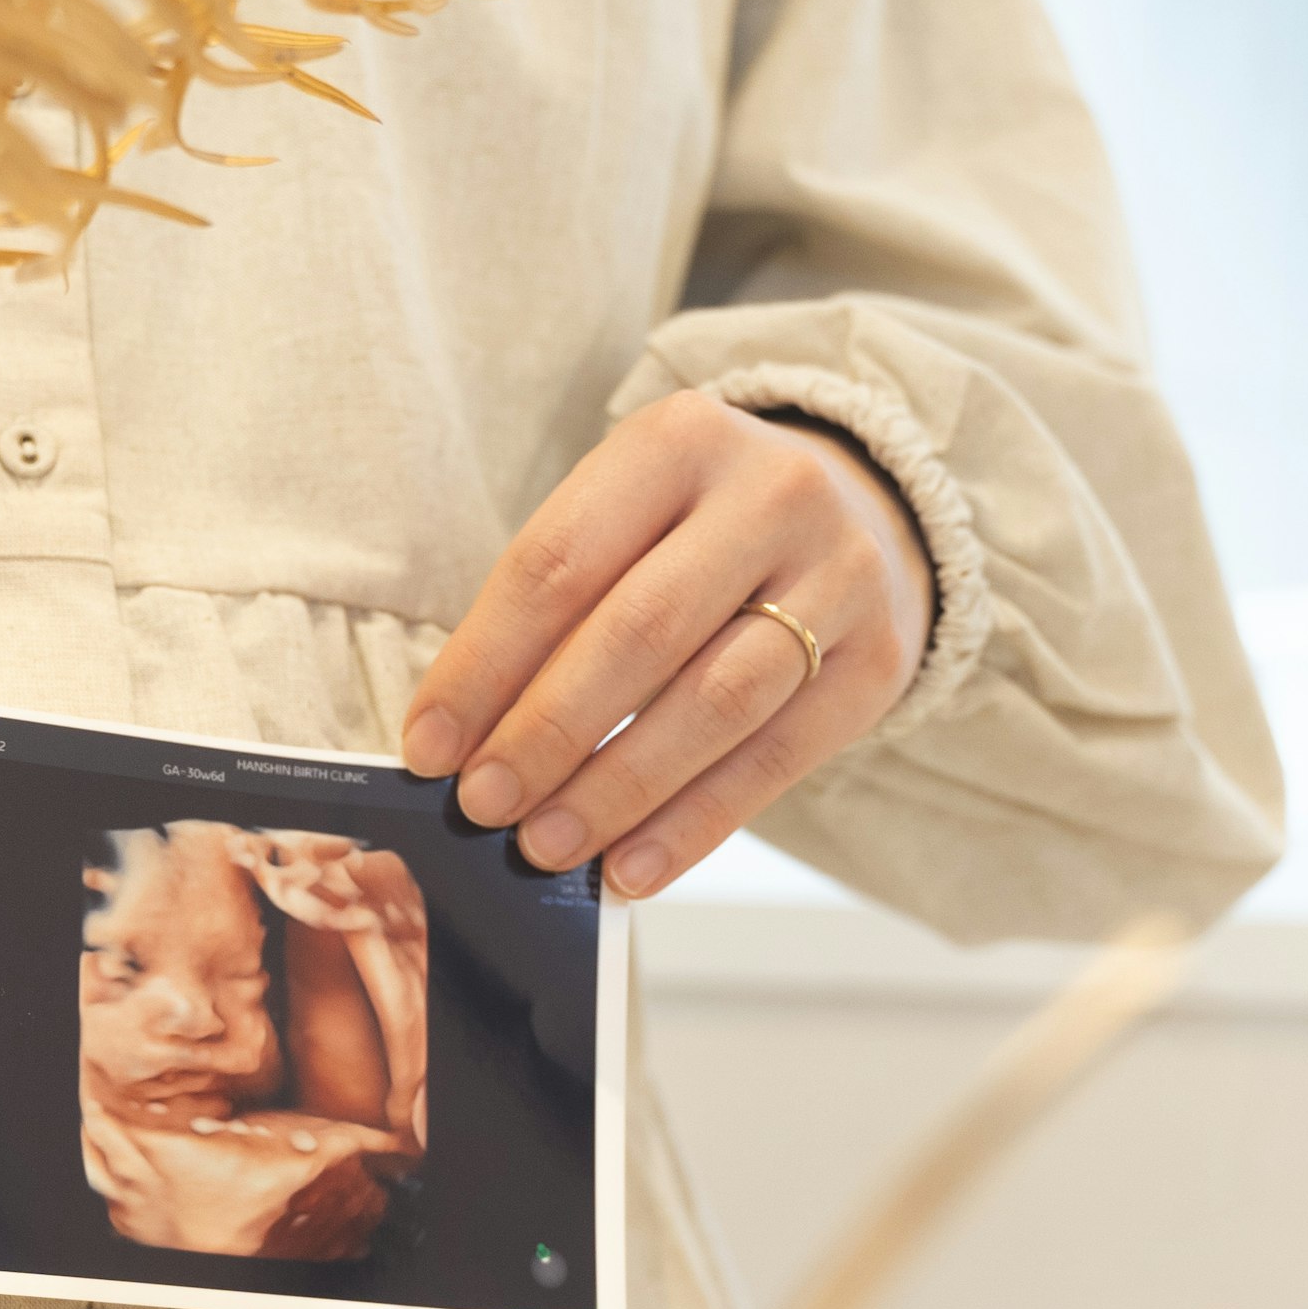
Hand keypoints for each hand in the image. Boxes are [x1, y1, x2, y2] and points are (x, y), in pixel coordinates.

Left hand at [400, 394, 932, 896]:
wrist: (863, 511)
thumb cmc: (699, 531)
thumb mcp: (627, 519)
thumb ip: (554, 609)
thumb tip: (464, 743)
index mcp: (679, 440)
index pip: (558, 563)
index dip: (483, 664)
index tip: (429, 746)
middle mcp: (770, 493)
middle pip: (639, 632)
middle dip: (547, 732)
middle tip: (484, 806)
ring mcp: (840, 574)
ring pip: (714, 701)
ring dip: (617, 788)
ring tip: (546, 847)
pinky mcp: (878, 660)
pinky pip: (776, 758)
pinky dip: (696, 823)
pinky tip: (633, 867)